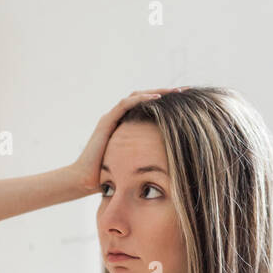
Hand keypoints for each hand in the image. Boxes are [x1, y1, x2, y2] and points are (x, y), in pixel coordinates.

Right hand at [68, 87, 189, 194]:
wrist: (84, 182)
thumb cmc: (108, 179)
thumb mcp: (134, 165)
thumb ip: (147, 159)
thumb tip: (172, 166)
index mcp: (126, 127)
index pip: (149, 108)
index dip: (167, 104)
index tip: (188, 103)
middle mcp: (118, 118)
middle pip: (145, 98)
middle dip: (167, 93)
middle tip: (187, 90)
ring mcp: (111, 118)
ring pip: (137, 96)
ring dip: (158, 92)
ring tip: (176, 91)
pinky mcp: (106, 122)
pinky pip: (126, 104)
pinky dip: (142, 99)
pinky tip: (158, 98)